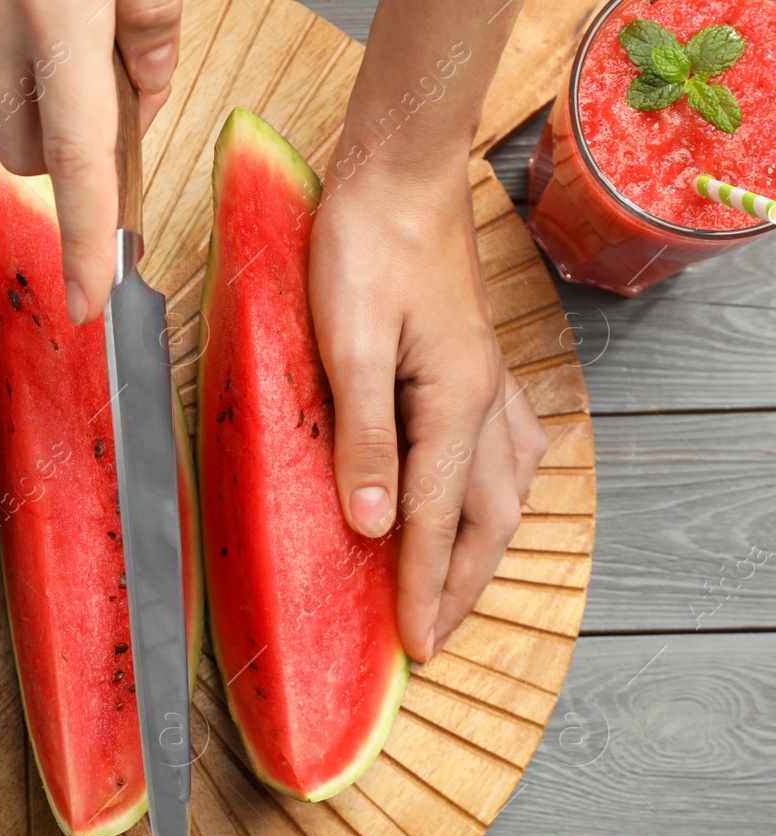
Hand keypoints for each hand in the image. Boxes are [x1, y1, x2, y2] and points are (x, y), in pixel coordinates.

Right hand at [0, 0, 181, 322]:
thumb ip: (148, 12)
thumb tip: (150, 76)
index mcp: (50, 8)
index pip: (76, 157)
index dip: (84, 242)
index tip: (88, 302)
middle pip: (26, 150)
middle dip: (76, 148)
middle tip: (127, 79)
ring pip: (8, 101)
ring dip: (54, 90)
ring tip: (92, 14)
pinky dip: (30, 41)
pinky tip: (56, 0)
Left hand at [308, 161, 547, 661]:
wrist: (398, 174)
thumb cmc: (364, 248)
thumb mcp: (347, 344)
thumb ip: (362, 435)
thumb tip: (370, 525)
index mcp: (452, 401)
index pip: (435, 518)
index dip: (420, 586)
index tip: (411, 644)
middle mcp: (483, 398)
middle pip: (485, 516)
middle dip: (458, 584)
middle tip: (431, 638)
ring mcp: (487, 379)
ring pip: (504, 486)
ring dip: (481, 546)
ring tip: (453, 588)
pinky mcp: (475, 362)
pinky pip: (505, 447)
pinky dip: (494, 492)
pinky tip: (482, 497)